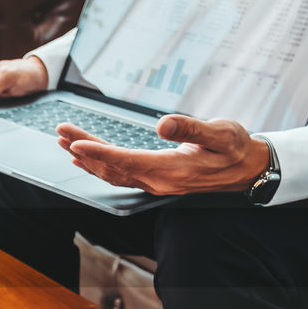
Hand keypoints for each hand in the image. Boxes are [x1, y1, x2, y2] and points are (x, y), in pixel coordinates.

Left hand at [58, 115, 269, 194]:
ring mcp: (156, 183)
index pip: (126, 161)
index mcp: (172, 170)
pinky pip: (120, 175)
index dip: (98, 152)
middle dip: (83, 149)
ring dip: (87, 158)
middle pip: (112, 167)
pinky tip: (85, 157)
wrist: (248, 169)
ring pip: (112, 173)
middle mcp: (159, 181)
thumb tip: (163, 125)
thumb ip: (192, 128)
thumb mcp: (221, 133)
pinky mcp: (155, 180)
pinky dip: (99, 165)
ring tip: (63, 141)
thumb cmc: (236, 148)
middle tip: (60, 131)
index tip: (74, 142)